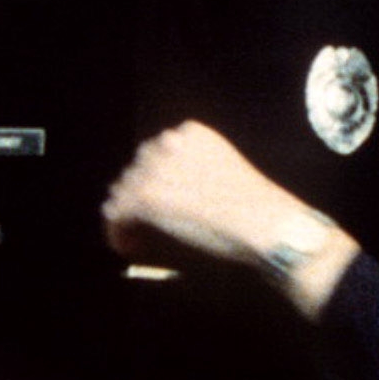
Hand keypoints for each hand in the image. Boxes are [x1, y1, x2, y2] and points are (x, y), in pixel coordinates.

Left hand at [104, 122, 296, 266]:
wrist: (262, 221)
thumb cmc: (254, 206)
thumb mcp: (223, 171)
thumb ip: (193, 171)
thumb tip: (168, 194)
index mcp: (191, 132)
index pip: (157, 151)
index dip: (155, 178)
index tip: (162, 202)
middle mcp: (168, 143)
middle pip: (136, 169)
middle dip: (138, 195)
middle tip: (146, 224)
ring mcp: (155, 169)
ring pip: (121, 191)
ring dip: (127, 215)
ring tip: (137, 237)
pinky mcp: (145, 196)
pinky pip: (116, 215)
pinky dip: (118, 232)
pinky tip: (129, 246)